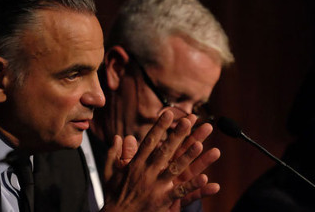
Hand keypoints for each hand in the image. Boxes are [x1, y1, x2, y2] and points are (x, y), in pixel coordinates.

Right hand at [102, 111, 219, 211]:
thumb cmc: (113, 195)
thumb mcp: (109, 172)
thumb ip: (114, 153)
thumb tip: (118, 137)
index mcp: (135, 164)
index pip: (149, 141)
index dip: (159, 127)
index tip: (168, 113)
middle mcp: (146, 172)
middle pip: (164, 151)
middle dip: (177, 135)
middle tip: (188, 121)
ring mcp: (155, 186)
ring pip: (175, 169)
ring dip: (188, 157)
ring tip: (201, 144)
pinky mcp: (162, 201)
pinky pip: (180, 192)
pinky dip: (192, 186)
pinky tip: (205, 179)